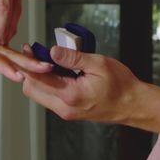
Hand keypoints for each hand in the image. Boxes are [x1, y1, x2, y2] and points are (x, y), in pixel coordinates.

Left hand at [0, 15, 50, 88]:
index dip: (5, 68)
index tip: (20, 76)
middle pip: (6, 52)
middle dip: (26, 61)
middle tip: (45, 68)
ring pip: (8, 50)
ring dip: (26, 59)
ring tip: (44, 66)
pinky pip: (3, 49)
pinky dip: (17, 55)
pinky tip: (28, 62)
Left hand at [19, 44, 142, 122]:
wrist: (132, 105)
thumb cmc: (120, 85)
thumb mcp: (98, 64)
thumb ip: (73, 58)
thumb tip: (52, 51)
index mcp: (71, 94)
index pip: (37, 80)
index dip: (29, 63)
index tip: (28, 48)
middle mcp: (64, 107)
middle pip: (31, 90)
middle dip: (29, 71)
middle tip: (34, 53)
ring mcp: (66, 111)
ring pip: (38, 95)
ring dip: (37, 78)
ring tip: (46, 60)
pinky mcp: (69, 111)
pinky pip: (49, 98)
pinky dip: (46, 84)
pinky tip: (56, 71)